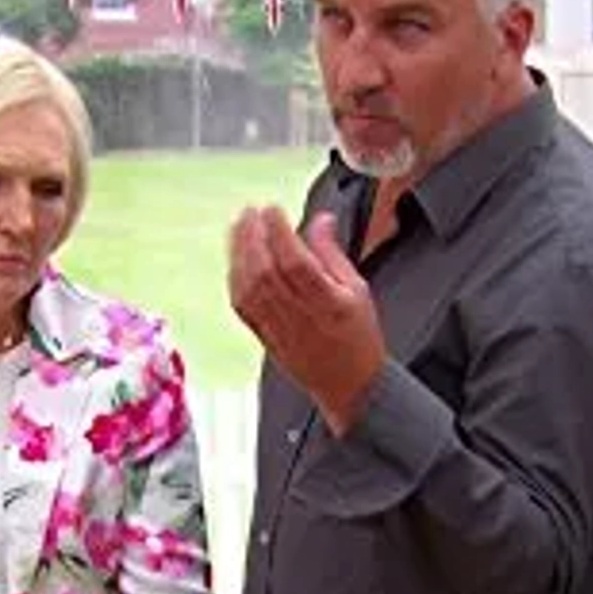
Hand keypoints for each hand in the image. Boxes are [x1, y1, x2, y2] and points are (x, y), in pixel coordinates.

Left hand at [227, 206, 385, 434]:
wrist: (349, 384)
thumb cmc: (357, 338)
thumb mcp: (358, 289)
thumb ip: (333, 254)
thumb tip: (320, 220)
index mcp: (328, 303)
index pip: (296, 262)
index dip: (280, 233)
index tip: (273, 209)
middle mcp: (299, 316)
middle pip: (266, 272)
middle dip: (254, 237)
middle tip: (250, 212)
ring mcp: (278, 328)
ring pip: (249, 287)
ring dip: (239, 253)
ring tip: (238, 227)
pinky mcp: (264, 336)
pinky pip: (242, 305)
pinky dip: (235, 278)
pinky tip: (235, 259)